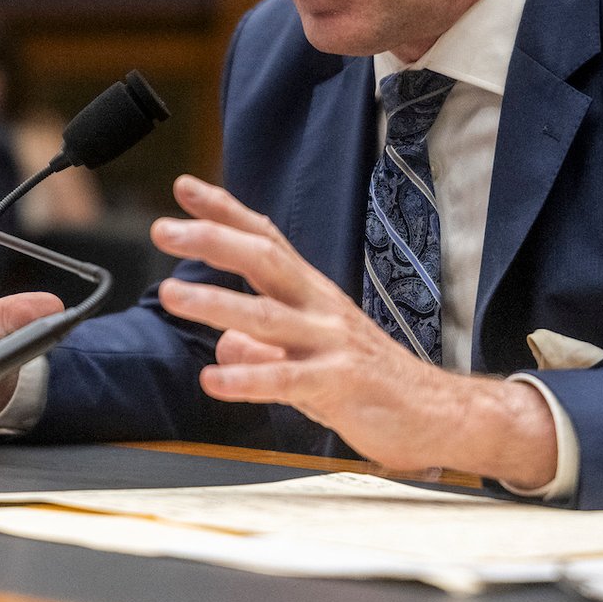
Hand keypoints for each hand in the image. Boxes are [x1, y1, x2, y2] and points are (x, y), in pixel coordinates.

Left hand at [151, 175, 556, 486]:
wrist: (441, 415)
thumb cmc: (373, 383)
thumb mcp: (311, 359)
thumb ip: (266, 349)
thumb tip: (225, 345)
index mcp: (312, 294)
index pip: (265, 239)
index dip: (225, 211)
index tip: (184, 186)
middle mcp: (320, 308)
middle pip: (264, 260)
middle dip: (212, 240)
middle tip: (162, 228)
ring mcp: (331, 344)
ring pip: (267, 316)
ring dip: (215, 303)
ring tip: (169, 295)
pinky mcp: (340, 385)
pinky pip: (287, 381)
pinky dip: (247, 379)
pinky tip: (212, 379)